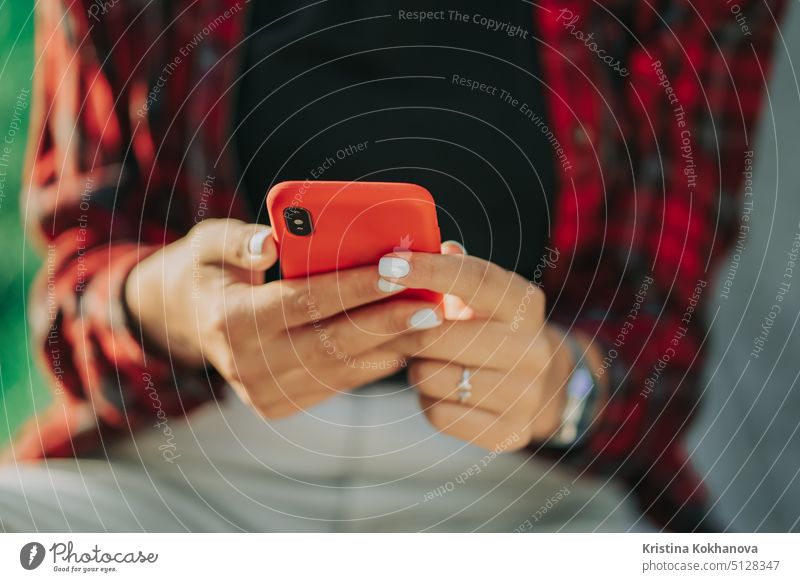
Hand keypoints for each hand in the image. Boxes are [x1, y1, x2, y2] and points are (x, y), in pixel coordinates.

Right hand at [124, 218, 443, 418]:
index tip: (397, 271)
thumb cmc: (209, 270)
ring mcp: (265, 391)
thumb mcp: (209, 243)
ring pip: (341, 370)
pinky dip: (374, 364)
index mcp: (231, 320)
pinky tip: (405, 341)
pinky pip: (338, 384)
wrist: (188, 320)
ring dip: (390, 347)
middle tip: (432, 305)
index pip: (304, 302)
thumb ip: (240, 241)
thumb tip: (271, 242)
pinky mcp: (281, 404)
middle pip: (332, 343)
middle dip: (387, 324)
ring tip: (429, 323)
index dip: (353, 287)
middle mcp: (247, 364)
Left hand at [382, 242, 600, 450]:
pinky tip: (441, 390)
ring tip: (427, 361)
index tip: (387, 264)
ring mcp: (525, 396)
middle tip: (389, 326)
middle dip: (403, 330)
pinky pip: (439, 415)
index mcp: (525, 304)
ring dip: (417, 368)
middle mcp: (533, 350)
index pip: (473, 280)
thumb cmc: (495, 327)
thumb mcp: (487, 294)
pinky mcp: (510, 434)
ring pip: (431, 378)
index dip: (427, 270)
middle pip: (439, 336)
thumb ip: (457, 270)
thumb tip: (436, 246)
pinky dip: (428, 401)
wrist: (545, 386)